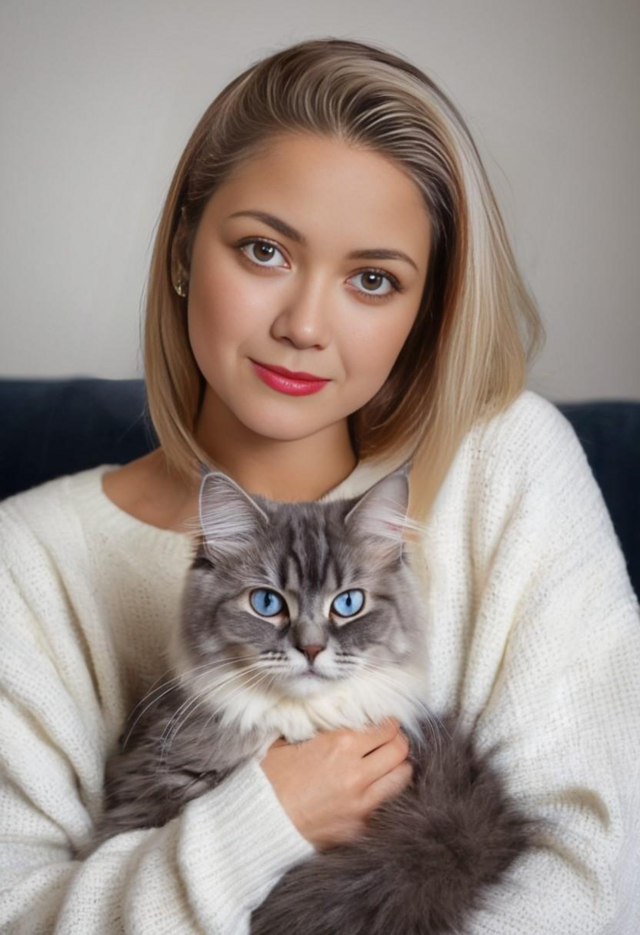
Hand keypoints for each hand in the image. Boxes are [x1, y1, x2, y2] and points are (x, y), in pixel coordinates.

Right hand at [259, 717, 412, 850]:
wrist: (262, 822)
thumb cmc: (270, 779)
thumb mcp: (290, 742)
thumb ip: (318, 731)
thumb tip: (333, 721)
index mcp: (340, 744)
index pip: (384, 728)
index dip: (388, 724)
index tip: (385, 725)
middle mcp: (356, 771)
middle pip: (400, 749)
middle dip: (397, 742)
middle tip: (390, 742)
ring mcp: (361, 801)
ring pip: (402, 776)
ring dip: (398, 768)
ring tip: (388, 765)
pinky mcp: (360, 825)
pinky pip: (387, 804)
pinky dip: (386, 794)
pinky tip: (377, 789)